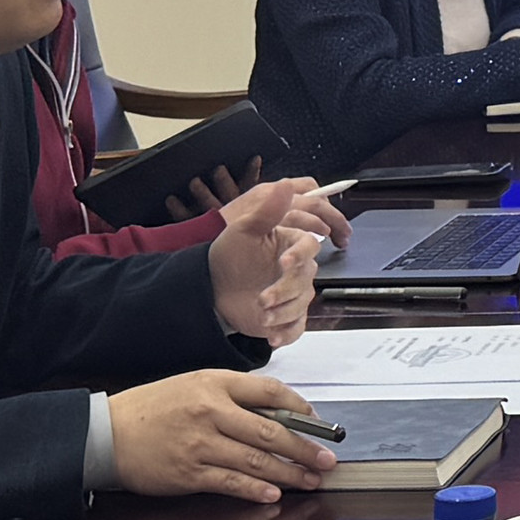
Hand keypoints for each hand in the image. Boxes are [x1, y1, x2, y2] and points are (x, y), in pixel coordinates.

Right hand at [108, 368, 344, 504]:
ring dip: (289, 473)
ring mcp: (201, 443)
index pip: (270, 392)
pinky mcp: (189, 473)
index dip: (300, 409)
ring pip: (256, 460)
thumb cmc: (152, 409)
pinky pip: (231, 482)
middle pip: (271, 430)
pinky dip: (256, 490)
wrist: (107, 433)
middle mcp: (211, 411)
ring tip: (310, 480)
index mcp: (215, 383)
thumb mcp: (193, 386)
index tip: (318, 424)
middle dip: (305, 448)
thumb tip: (278, 415)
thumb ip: (232, 397)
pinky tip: (274, 495)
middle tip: (327, 460)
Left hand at [207, 178, 333, 341]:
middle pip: (306, 280)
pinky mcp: (285, 316)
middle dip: (285, 291)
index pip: (308, 246)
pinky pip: (296, 328)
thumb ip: (267, 210)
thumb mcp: (243, 230)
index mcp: (289, 245)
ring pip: (301, 305)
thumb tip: (285, 185)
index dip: (300, 255)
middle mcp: (295, 270)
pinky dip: (286, 334)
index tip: (284, 263)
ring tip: (261, 315)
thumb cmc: (229, 255)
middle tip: (263, 299)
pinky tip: (272, 335)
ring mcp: (291, 294)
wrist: (212, 288)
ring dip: (283, 313)